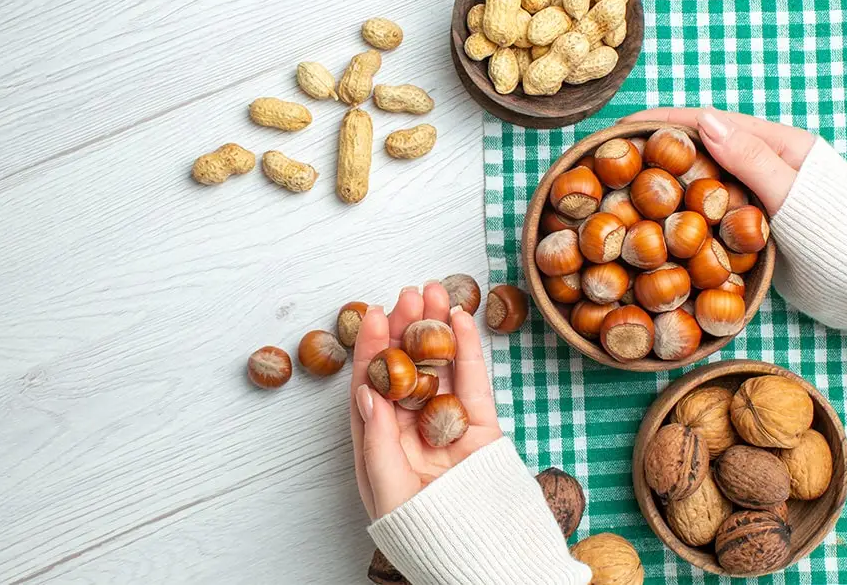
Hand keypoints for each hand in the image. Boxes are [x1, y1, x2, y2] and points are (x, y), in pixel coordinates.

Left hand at [349, 283, 502, 519]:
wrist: (478, 555)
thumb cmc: (422, 531)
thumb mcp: (388, 490)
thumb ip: (377, 441)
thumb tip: (366, 392)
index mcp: (380, 441)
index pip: (372, 385)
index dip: (372, 348)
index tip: (374, 315)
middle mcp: (410, 427)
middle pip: (407, 367)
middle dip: (406, 328)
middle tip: (409, 293)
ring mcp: (446, 423)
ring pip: (441, 367)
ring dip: (437, 328)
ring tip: (435, 292)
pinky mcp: (480, 427)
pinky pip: (474, 383)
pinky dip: (469, 351)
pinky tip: (462, 320)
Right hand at [620, 107, 815, 215]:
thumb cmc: (843, 236)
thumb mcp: (792, 193)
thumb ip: (750, 158)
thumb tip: (702, 121)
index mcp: (779, 145)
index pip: (712, 122)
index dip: (665, 122)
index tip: (622, 127)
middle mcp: (766, 167)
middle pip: (702, 149)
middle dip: (658, 150)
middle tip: (611, 160)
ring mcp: (759, 197)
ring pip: (703, 182)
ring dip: (666, 182)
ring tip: (623, 188)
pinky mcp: (753, 228)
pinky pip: (709, 212)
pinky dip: (681, 212)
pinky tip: (655, 221)